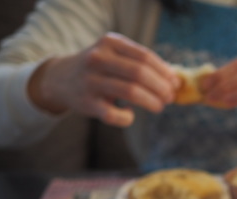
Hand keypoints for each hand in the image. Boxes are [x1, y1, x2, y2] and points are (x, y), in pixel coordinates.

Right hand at [27, 32, 179, 126]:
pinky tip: (129, 114)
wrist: (61, 79)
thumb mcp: (115, 56)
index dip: (164, 72)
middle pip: (139, 73)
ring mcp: (90, 80)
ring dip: (151, 102)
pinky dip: (128, 118)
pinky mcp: (86, 103)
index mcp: (110, 43)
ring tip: (159, 107)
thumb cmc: (100, 69)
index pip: (144, 56)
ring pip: (130, 92)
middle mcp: (97, 58)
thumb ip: (141, 63)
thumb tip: (174, 80)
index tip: (175, 83)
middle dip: (160, 88)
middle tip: (169, 97)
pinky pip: (114, 115)